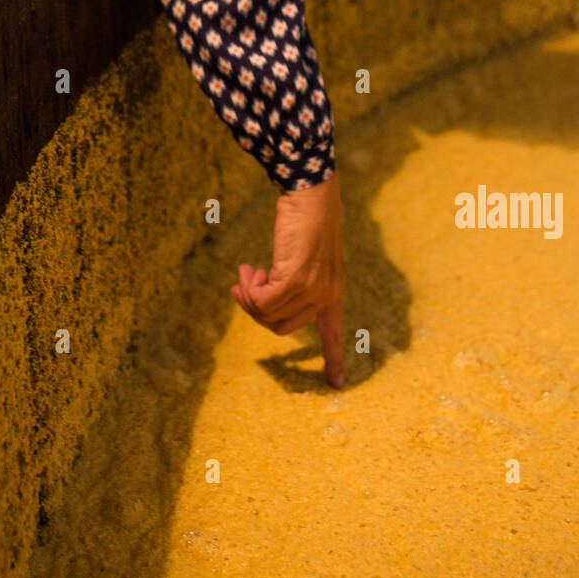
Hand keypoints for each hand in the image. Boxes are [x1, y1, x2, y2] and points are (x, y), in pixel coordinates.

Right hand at [231, 169, 345, 387]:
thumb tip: (256, 299)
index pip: (335, 332)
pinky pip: (262, 301)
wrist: (311, 192)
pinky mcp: (296, 278)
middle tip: (242, 286)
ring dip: (248, 296)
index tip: (336, 385)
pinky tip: (247, 271)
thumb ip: (288, 278)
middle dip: (256, 311)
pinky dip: (248, 290)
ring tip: (244, 273)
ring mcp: (313, 288)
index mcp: (333, 289)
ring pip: (268, 314)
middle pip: (282, 327)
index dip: (334, 359)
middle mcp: (326, 293)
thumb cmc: (305, 215)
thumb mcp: (301, 253)